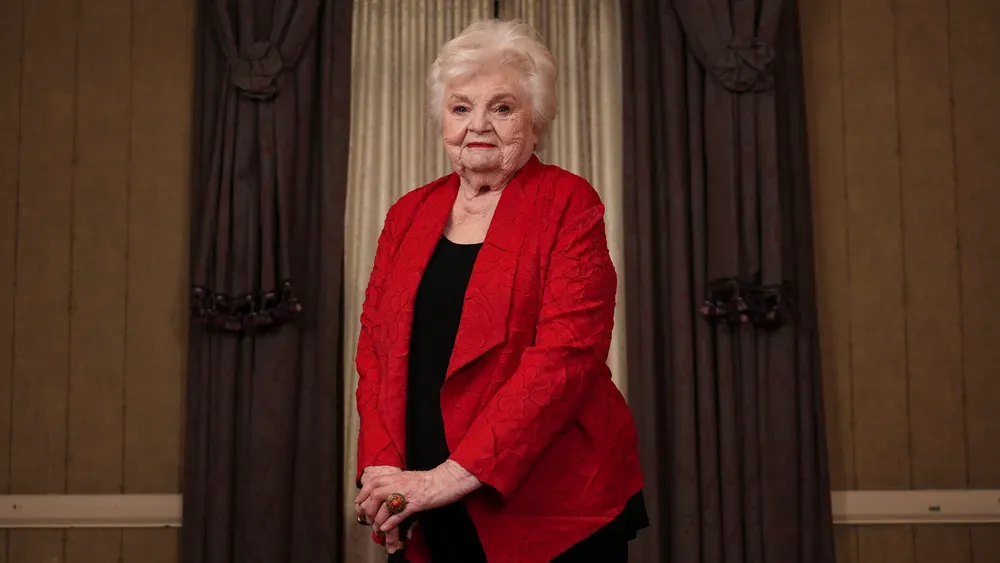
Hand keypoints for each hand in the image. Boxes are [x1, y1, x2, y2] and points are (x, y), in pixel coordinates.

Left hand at [355, 460, 480, 534]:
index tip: (359, 502)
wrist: (447, 479)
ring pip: (386, 505)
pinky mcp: (417, 503)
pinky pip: (400, 514)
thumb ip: (397, 482)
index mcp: (398, 476)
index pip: (374, 482)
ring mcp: (408, 493)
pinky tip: (386, 527)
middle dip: (368, 508)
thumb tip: (386, 490)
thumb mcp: (410, 477)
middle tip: (367, 517)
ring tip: (378, 526)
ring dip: (379, 518)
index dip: (363, 493)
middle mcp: (400, 483)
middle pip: (375, 494)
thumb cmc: (430, 480)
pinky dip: (390, 522)